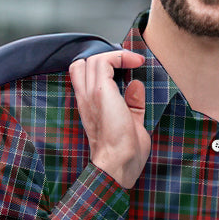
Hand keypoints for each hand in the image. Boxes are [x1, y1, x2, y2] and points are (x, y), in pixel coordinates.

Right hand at [69, 48, 148, 188]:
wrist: (118, 163)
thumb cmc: (125, 153)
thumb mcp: (132, 123)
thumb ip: (132, 104)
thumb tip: (136, 85)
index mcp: (89, 107)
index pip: (82, 76)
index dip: (102, 67)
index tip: (127, 69)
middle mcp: (85, 98)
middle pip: (82, 64)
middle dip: (105, 59)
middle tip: (127, 65)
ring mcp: (90, 94)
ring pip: (93, 59)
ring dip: (115, 56)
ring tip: (134, 62)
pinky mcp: (100, 92)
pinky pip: (104, 61)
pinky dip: (120, 57)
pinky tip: (135, 62)